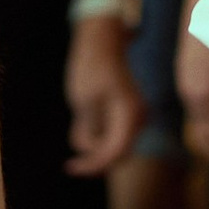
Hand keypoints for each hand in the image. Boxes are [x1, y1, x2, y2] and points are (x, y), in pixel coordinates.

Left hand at [66, 18, 143, 178]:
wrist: (102, 40)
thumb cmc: (92, 66)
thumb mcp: (84, 101)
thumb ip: (87, 130)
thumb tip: (88, 151)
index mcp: (130, 115)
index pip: (115, 153)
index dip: (94, 165)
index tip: (72, 168)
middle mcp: (137, 118)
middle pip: (117, 154)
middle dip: (94, 158)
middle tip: (71, 162)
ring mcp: (132, 116)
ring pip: (112, 145)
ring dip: (93, 144)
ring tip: (78, 122)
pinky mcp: (124, 114)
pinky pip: (110, 133)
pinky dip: (95, 133)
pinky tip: (83, 119)